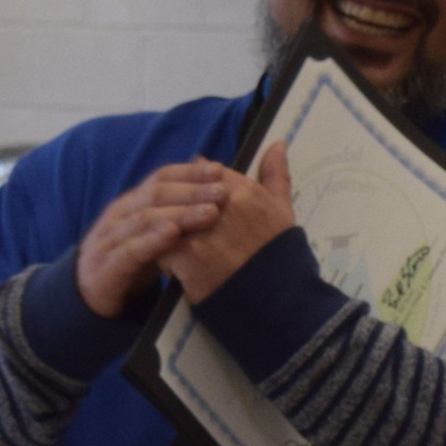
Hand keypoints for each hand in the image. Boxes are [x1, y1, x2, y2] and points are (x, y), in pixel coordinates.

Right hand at [70, 164, 235, 322]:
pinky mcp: (105, 267)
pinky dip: (152, 240)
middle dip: (192, 190)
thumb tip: (211, 195)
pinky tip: (174, 234)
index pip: (161, 177)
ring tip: (210, 213)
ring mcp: (109, 239)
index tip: (219, 171)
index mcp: (132, 203)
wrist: (90, 297)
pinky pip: (130, 250)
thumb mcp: (155, 237)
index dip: (189, 172)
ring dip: (180, 213)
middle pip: (156, 194)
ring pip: (146, 218)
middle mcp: (120, 215)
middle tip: (223, 191)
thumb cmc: (130, 263)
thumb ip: (176, 217)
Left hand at [163, 143, 299, 303]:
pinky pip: (161, 248)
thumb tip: (276, 142)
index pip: (207, 173)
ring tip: (177, 249)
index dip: (200, 188)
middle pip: (184, 195)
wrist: (280, 303)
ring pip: (168, 220)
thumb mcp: (284, 211)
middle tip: (183, 228)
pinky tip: (175, 269)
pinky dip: (165, 258)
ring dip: (169, 232)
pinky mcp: (186, 258)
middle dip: (179, 208)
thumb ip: (276, 175)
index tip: (200, 203)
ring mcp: (201, 231)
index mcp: (243, 190)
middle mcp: (220, 205)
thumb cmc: (282, 257)